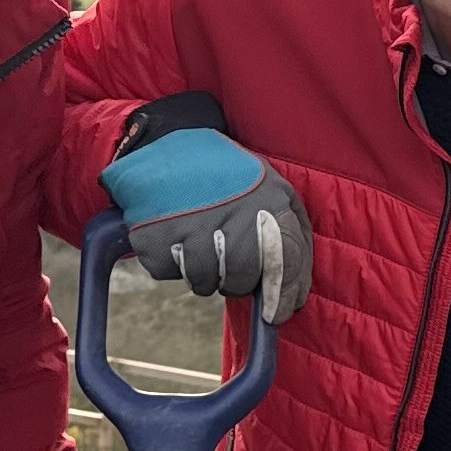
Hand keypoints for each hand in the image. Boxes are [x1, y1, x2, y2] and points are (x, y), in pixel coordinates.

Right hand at [101, 108, 311, 322]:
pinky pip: (166, 270)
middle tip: (229, 269)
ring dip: (202, 274)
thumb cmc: (231, 175)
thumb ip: (291, 238)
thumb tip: (296, 299)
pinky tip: (174, 232)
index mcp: (271, 202)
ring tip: (200, 244)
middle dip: (236, 283)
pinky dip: (169, 260)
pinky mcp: (155, 233)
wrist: (171, 136)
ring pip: (202, 282)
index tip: (275, 314)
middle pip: (240, 279)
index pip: (286, 263)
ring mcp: (192, 224)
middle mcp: (234, 213)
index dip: (281, 295)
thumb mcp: (275, 189)